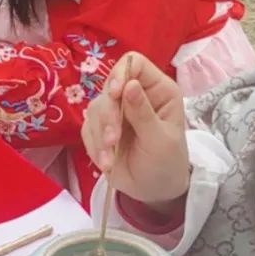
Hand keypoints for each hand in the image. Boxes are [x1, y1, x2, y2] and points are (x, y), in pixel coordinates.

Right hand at [82, 53, 189, 208]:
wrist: (155, 191)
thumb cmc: (167, 163)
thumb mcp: (160, 140)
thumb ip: (143, 113)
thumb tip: (129, 84)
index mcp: (157, 90)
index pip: (134, 63)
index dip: (120, 74)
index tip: (114, 94)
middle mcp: (134, 95)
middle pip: (108, 86)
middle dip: (108, 114)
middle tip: (113, 139)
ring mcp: (116, 111)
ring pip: (95, 108)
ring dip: (100, 134)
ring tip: (110, 159)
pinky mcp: (101, 129)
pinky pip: (87, 128)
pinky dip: (94, 146)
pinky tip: (106, 162)